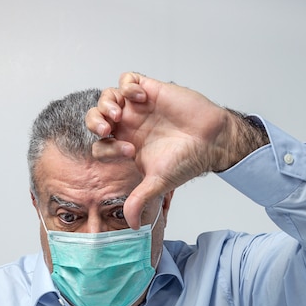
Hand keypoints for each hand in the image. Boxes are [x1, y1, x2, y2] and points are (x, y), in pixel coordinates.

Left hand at [86, 72, 256, 228]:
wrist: (211, 141)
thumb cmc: (187, 161)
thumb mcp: (158, 183)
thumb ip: (139, 201)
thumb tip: (131, 226)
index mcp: (126, 147)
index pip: (99, 145)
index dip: (105, 148)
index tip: (128, 152)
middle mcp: (129, 127)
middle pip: (96, 118)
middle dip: (95, 121)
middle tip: (107, 128)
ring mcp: (138, 108)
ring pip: (108, 97)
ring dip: (106, 103)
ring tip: (119, 113)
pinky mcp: (151, 91)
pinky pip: (128, 79)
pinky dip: (128, 86)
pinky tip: (141, 98)